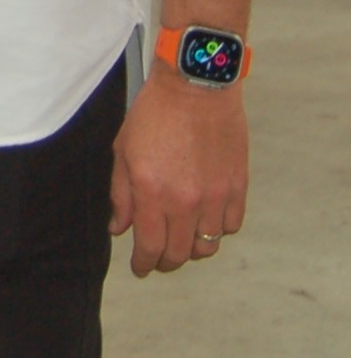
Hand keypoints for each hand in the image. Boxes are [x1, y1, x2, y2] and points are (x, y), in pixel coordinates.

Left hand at [111, 70, 247, 274]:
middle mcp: (186, 202)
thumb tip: (119, 228)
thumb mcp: (123, 150)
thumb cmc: (154, 114)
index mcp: (152, 193)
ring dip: (193, 249)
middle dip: (166, 261)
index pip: (149, 246)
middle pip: (180, 253)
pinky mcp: (238, 188)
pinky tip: (205, 220)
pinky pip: (231, 226)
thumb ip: (121, 194)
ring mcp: (215, 197)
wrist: (196, 89)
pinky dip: (218, 230)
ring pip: (208, 245)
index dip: (143, 263)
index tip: (139, 268)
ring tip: (181, 241)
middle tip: (157, 258)